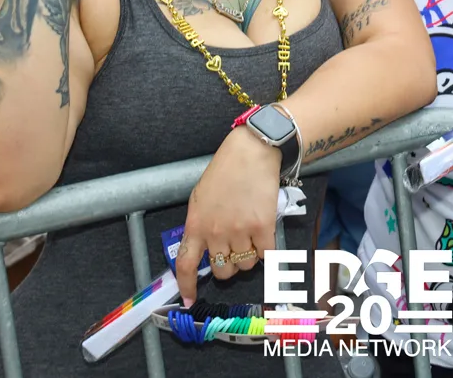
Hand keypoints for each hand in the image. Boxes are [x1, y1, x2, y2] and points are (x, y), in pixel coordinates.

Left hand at [174, 127, 279, 304]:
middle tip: (234, 250)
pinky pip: (266, 255)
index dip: (187, 286)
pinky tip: (264, 235)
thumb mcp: (201, 198)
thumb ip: (200, 225)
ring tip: (250, 234)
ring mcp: (241, 231)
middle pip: (223, 271)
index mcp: (196, 224)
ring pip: (246, 266)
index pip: (186, 264)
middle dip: (229, 266)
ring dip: (249, 256)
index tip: (190, 300)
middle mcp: (216, 232)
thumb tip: (204, 250)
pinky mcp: (263, 228)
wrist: (252, 152)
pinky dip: (266, 250)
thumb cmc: (225, 171)